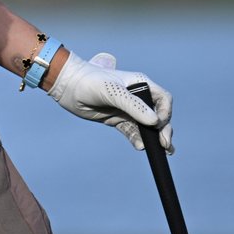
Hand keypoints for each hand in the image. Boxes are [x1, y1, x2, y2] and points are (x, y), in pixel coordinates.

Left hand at [47, 50, 173, 152]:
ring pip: (147, 126)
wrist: (67, 86)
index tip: (158, 124)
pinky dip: (138, 139)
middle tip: (165, 145)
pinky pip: (133, 132)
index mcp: (140, 84)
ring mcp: (127, 109)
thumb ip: (134, 106)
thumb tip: (155, 122)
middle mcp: (137, 97)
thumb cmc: (89, 81)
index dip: (165, 112)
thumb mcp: (112, 92)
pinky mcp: (117, 119)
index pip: (163, 99)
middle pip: (158, 115)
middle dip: (163, 129)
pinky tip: (140, 147)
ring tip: (162, 152)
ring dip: (154, 138)